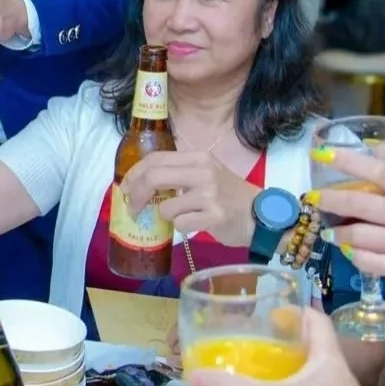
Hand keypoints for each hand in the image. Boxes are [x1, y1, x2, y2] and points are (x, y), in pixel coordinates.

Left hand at [119, 149, 256, 245]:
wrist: (259, 215)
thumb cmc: (228, 196)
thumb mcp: (205, 175)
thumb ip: (178, 175)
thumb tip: (139, 185)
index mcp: (198, 157)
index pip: (155, 159)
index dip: (134, 174)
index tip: (125, 188)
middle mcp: (203, 171)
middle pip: (153, 178)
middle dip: (136, 195)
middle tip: (133, 209)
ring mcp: (209, 194)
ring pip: (166, 207)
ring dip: (166, 217)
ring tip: (182, 217)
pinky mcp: (214, 216)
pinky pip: (181, 224)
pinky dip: (182, 228)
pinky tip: (195, 225)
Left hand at [313, 147, 384, 296]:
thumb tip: (378, 146)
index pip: (382, 172)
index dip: (350, 162)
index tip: (324, 155)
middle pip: (363, 205)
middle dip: (331, 199)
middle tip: (313, 197)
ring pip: (361, 237)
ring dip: (338, 231)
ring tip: (329, 228)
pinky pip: (370, 263)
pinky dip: (354, 255)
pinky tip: (348, 248)